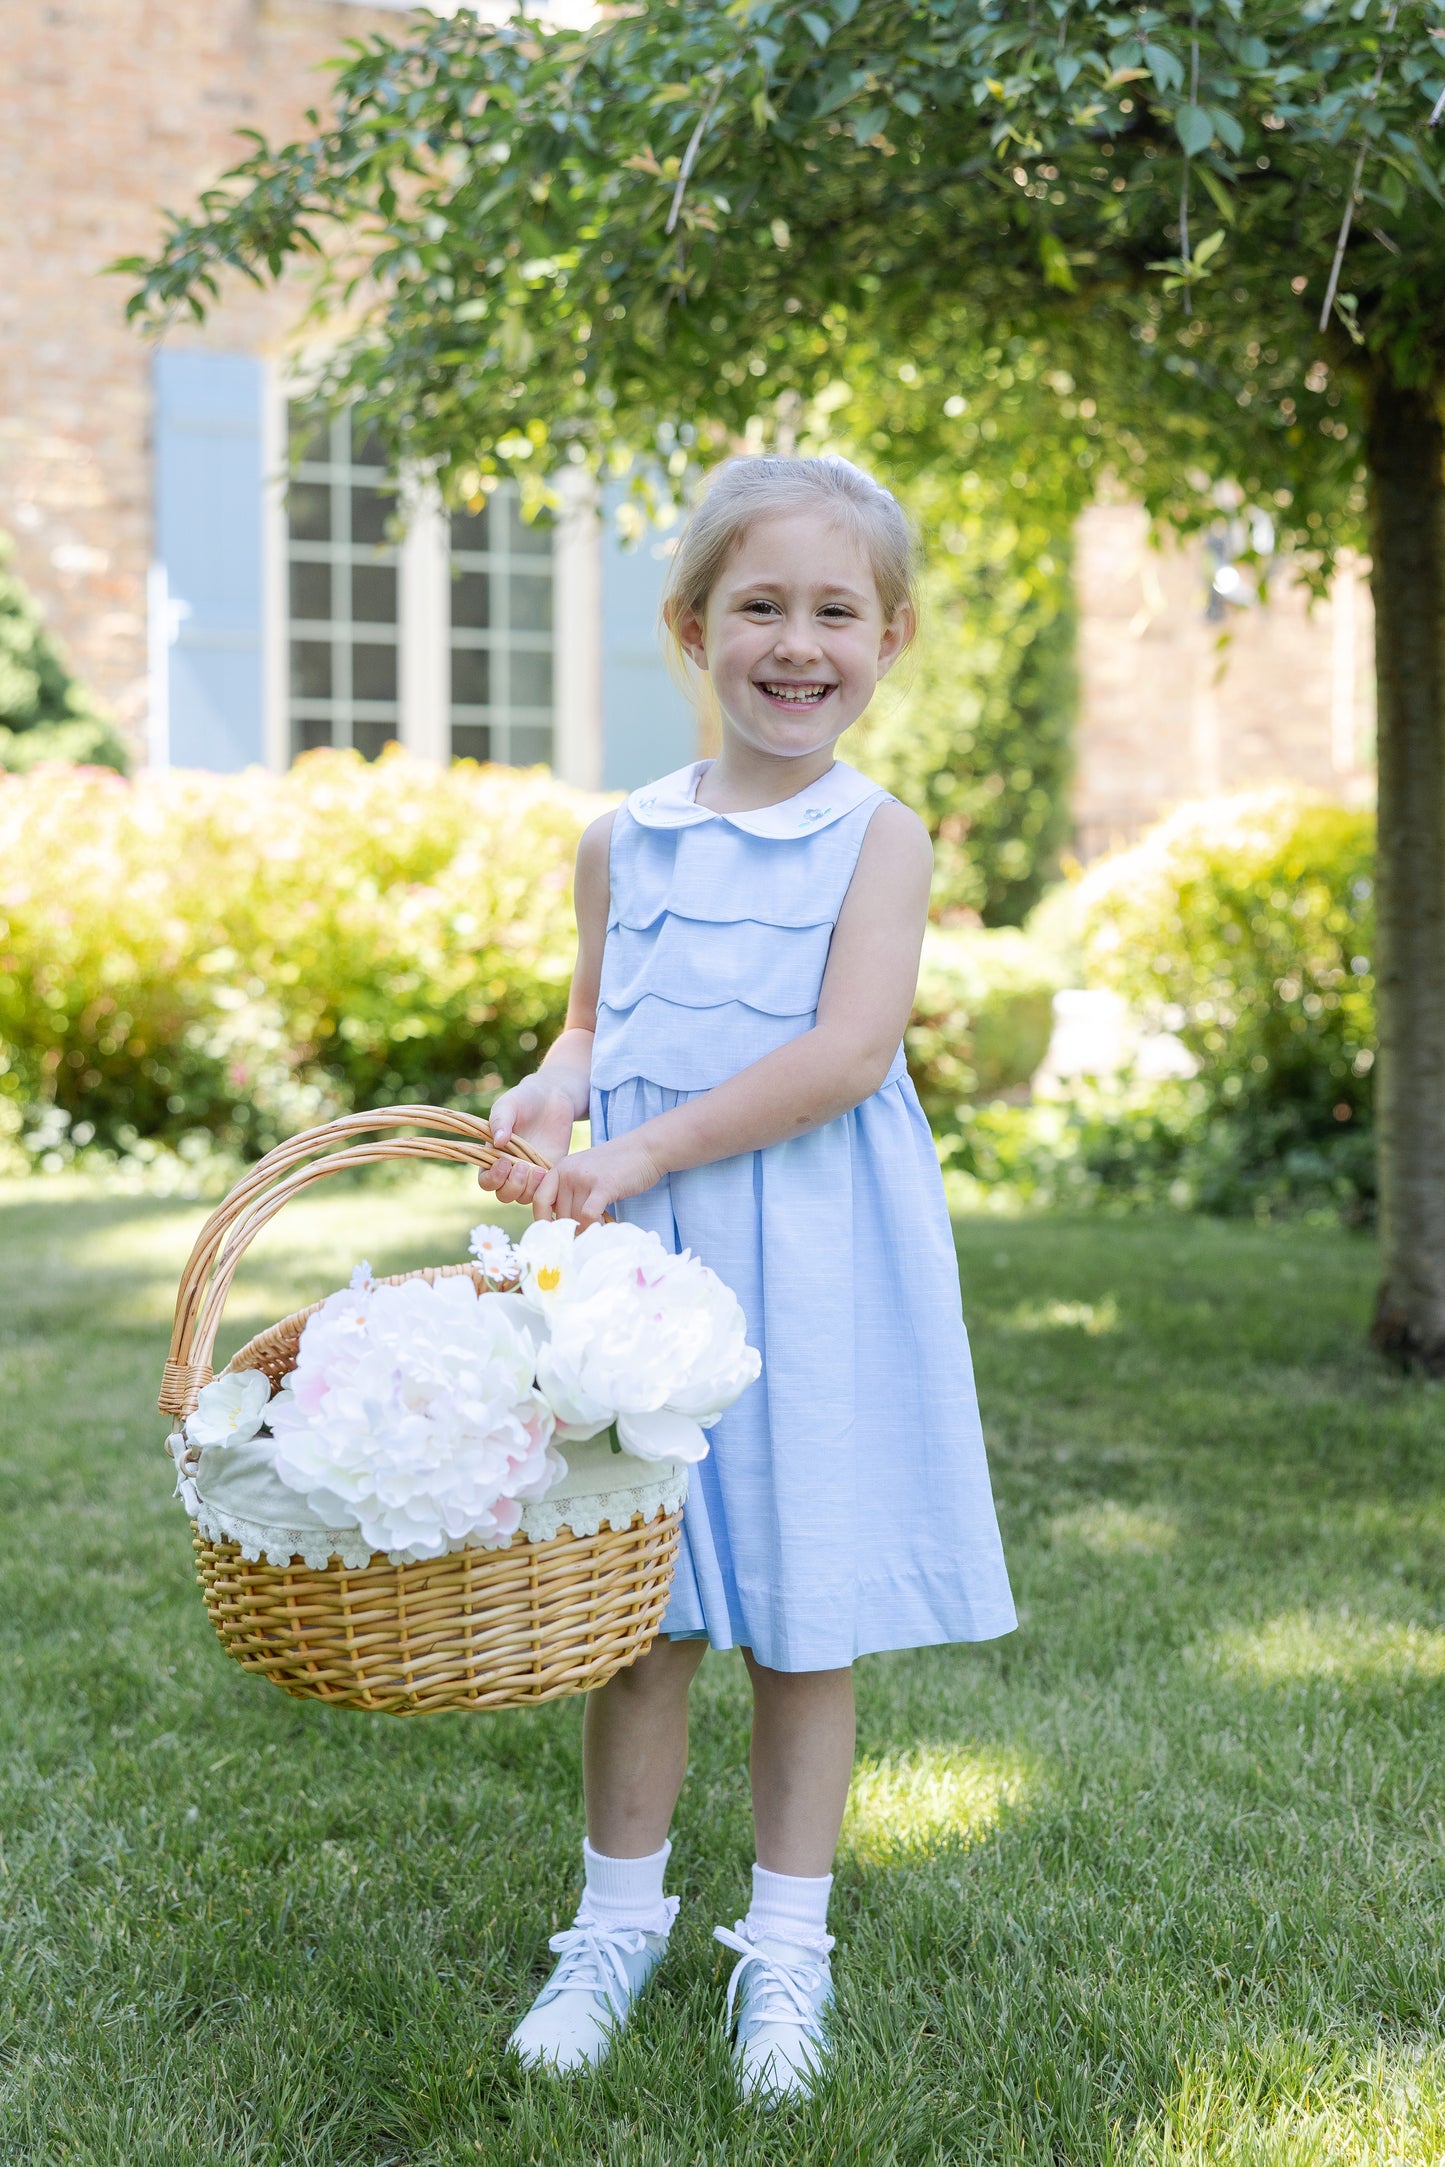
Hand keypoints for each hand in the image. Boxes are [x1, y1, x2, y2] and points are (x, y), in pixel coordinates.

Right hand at [478, 1073, 579, 1206]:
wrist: (552, 1097)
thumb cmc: (524, 1099)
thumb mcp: (509, 1104)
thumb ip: (500, 1120)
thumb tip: (498, 1141)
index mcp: (493, 1156)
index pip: (486, 1181)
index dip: (493, 1178)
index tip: (505, 1162)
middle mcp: (510, 1170)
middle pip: (504, 1195)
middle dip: (512, 1186)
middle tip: (524, 1166)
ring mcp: (530, 1173)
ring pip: (524, 1197)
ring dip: (529, 1189)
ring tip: (537, 1169)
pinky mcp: (549, 1172)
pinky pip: (545, 1191)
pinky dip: (545, 1188)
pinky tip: (547, 1171)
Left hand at [531, 1135, 663, 1228]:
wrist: (645, 1149)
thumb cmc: (616, 1165)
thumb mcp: (585, 1171)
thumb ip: (570, 1190)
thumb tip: (559, 1223)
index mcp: (560, 1168)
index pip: (539, 1200)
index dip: (543, 1220)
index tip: (555, 1232)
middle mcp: (568, 1172)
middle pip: (561, 1214)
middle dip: (574, 1227)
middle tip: (589, 1228)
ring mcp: (585, 1178)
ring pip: (576, 1218)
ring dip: (587, 1228)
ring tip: (600, 1224)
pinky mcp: (603, 1186)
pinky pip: (589, 1216)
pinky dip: (595, 1225)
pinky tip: (606, 1223)